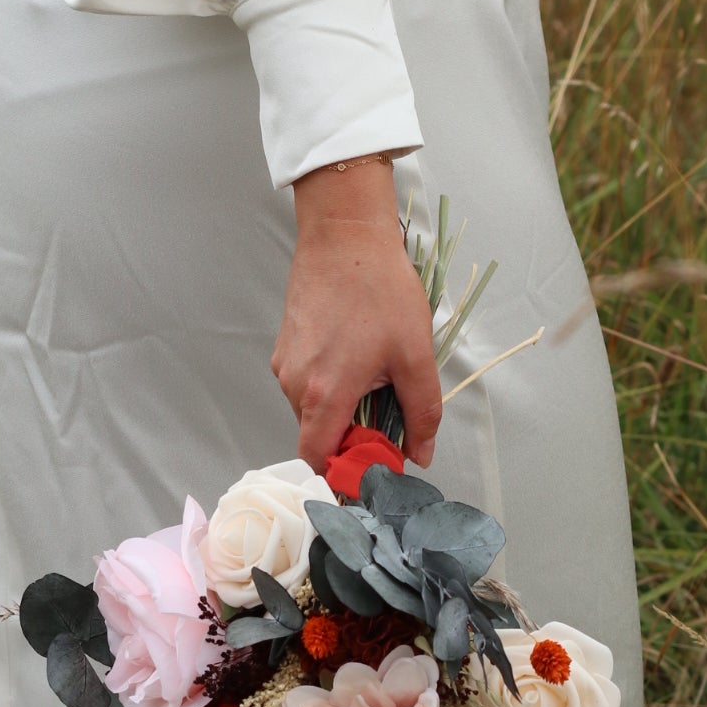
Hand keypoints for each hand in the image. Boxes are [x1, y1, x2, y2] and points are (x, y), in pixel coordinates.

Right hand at [273, 158, 442, 472]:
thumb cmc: (380, 288)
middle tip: (387, 413)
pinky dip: (331, 386)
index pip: (318, 461)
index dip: (344, 472)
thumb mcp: (416, 355)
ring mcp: (285, 366)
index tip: (374, 463)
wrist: (344, 234)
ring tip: (373, 374)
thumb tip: (421, 454)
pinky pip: (307, 386)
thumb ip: (422, 412)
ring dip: (343, 408)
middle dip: (352, 436)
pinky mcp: (284, 350)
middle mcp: (295, 385)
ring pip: (313, 412)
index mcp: (325, 393)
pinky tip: (355, 355)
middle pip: (318, 437)